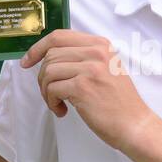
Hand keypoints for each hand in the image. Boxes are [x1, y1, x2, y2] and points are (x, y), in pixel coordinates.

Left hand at [20, 29, 155, 152]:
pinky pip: (52, 89)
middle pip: (51, 55)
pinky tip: (63, 111)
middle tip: (52, 94)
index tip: (27, 62)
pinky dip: (52, 102)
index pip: (59, 36)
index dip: (38, 48)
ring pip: (48, 72)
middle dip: (43, 77)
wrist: (134, 124)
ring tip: (58, 103)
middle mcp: (96, 52)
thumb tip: (49, 57)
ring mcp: (90, 69)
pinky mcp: (82, 87)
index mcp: (100, 45)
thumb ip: (84, 58)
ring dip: (47, 91)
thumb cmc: (118, 102)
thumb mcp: (107, 69)